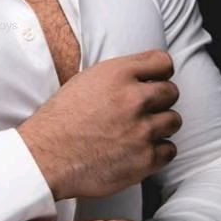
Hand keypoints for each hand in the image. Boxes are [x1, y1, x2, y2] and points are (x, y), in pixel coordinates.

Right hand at [17, 49, 180, 200]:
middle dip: (160, 100)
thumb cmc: (60, 120)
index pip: (162, 62)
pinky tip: (139, 149)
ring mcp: (142, 130)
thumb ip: (119, 76)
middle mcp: (133, 99)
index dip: (160, 72)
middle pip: (172, 92)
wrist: (46, 156)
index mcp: (118, 74)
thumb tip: (144, 77)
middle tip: (143, 110)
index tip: (156, 80)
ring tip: (139, 131)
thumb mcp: (85, 81)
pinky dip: (157, 151)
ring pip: (173, 121)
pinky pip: (169, 150)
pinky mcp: (145, 159)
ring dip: (159, 125)